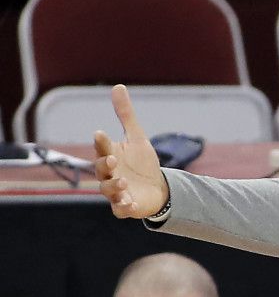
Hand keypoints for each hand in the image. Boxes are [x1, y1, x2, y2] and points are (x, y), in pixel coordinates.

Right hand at [93, 84, 168, 217]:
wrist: (158, 188)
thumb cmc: (142, 162)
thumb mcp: (137, 137)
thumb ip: (126, 115)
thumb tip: (118, 87)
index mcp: (110, 156)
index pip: (102, 147)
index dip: (101, 142)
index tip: (101, 133)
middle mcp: (109, 174)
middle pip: (101, 169)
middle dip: (105, 164)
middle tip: (113, 158)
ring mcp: (116, 192)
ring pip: (108, 190)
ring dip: (114, 186)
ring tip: (124, 182)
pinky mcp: (126, 207)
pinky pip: (120, 210)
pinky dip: (123, 207)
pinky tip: (130, 204)